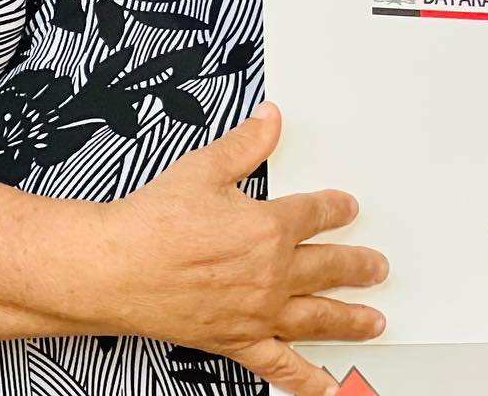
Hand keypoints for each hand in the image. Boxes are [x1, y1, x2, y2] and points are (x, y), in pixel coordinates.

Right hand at [95, 103, 387, 395]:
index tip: (348, 208)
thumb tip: (270, 119)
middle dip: (358, 266)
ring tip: (375, 320)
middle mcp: (269, 274)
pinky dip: (305, 380)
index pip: (317, 213)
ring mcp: (255, 312)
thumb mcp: (205, 168)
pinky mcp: (234, 341)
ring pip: (316, 317)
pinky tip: (325, 388)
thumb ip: (246, 144)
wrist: (110, 269)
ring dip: (350, 319)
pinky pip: (278, 366)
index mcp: (268, 228)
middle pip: (328, 267)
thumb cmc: (151, 223)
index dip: (336, 208)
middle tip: (377, 267)